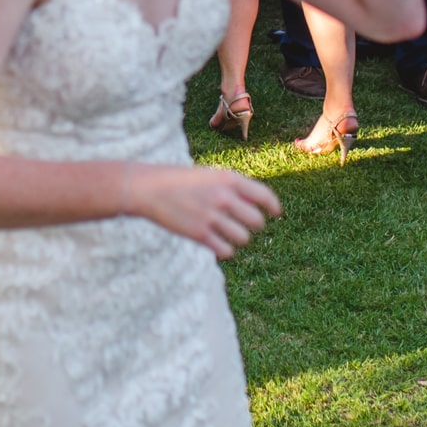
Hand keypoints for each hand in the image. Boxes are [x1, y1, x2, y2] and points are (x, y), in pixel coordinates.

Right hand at [128, 162, 280, 258]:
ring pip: (244, 238)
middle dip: (253, 224)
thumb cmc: (180, 180)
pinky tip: (216, 243)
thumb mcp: (209, 175)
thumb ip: (233, 188)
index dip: (274, 206)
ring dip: (238, 238)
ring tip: (226, 233)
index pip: (264, 196)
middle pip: (257, 221)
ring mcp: (212, 217)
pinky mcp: (200, 234)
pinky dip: (225, 249)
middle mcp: (224, 197)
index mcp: (228, 179)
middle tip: (243, 223)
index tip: (276, 214)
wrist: (149, 188)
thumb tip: (257, 205)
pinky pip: (227, 250)